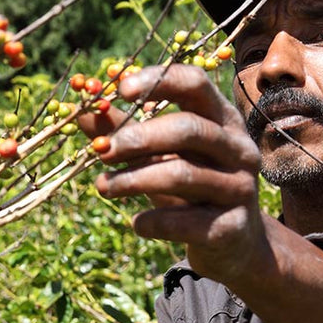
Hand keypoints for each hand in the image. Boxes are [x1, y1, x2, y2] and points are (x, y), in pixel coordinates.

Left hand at [78, 64, 267, 284]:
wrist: (231, 240)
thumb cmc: (189, 185)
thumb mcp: (160, 155)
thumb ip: (125, 132)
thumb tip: (82, 113)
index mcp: (222, 119)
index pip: (195, 84)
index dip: (158, 82)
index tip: (119, 90)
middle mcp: (238, 148)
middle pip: (188, 129)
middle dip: (139, 138)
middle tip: (102, 151)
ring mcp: (240, 188)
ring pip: (183, 174)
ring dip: (134, 180)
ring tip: (103, 187)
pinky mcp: (232, 227)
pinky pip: (185, 221)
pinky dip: (153, 221)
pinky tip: (136, 224)